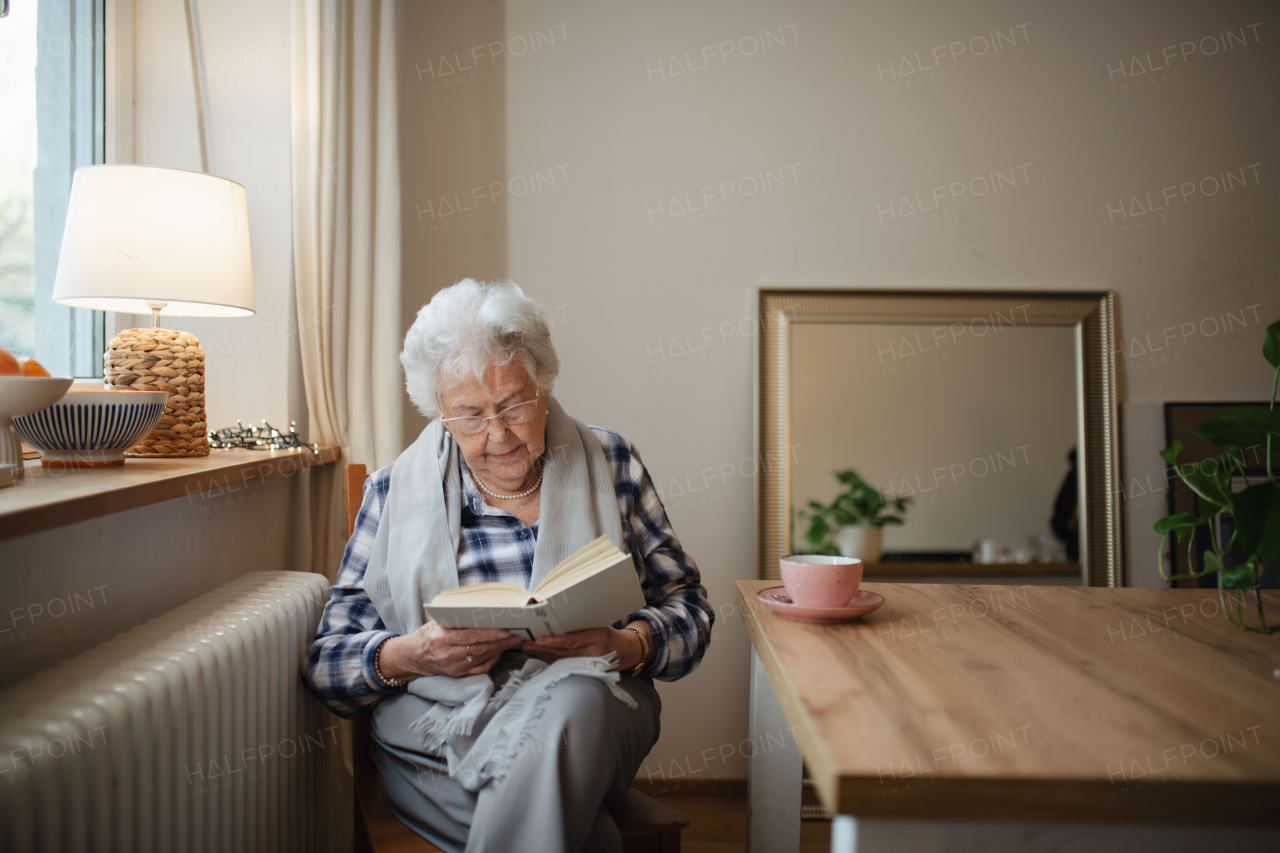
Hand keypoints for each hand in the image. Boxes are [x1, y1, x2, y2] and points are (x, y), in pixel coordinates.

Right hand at [380, 621, 521, 679]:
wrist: (412, 656)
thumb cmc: (427, 635)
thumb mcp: (437, 623)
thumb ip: (456, 619)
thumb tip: (482, 612)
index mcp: (441, 638)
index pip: (470, 636)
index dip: (489, 634)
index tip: (504, 631)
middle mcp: (447, 654)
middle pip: (479, 648)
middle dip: (499, 642)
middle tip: (515, 636)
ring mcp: (452, 667)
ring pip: (480, 658)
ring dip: (498, 650)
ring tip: (511, 643)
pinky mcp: (456, 674)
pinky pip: (478, 669)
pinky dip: (490, 661)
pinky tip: (499, 653)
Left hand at [522, 621, 650, 671]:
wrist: (624, 652)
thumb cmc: (609, 633)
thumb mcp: (600, 624)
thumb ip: (581, 624)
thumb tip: (558, 614)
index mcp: (597, 639)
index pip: (571, 642)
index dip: (554, 642)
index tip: (539, 640)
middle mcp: (592, 654)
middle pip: (562, 652)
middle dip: (542, 649)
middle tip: (526, 643)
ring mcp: (588, 664)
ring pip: (560, 660)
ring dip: (542, 654)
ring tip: (528, 648)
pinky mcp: (583, 669)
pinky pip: (563, 664)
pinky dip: (549, 659)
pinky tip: (539, 654)